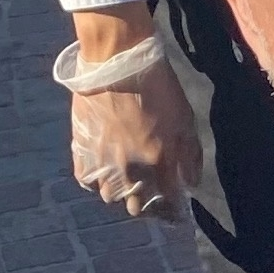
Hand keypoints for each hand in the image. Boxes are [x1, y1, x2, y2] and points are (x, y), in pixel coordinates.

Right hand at [67, 7, 198, 218]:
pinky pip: (86, 180)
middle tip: (151, 196)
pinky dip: (96, 182)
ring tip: (127, 184)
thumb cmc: (157, 86)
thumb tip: (191, 184)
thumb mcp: (185, 118)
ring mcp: (102, 161)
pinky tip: (104, 174)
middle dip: (146, 206)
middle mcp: (129, 170)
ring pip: (110, 197)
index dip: (172, 213)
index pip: (167, 205)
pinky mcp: (82, 148)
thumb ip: (190, 156)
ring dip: (121, 194)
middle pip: (136, 207)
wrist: (117, 60)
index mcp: (158, 163)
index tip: (175, 213)